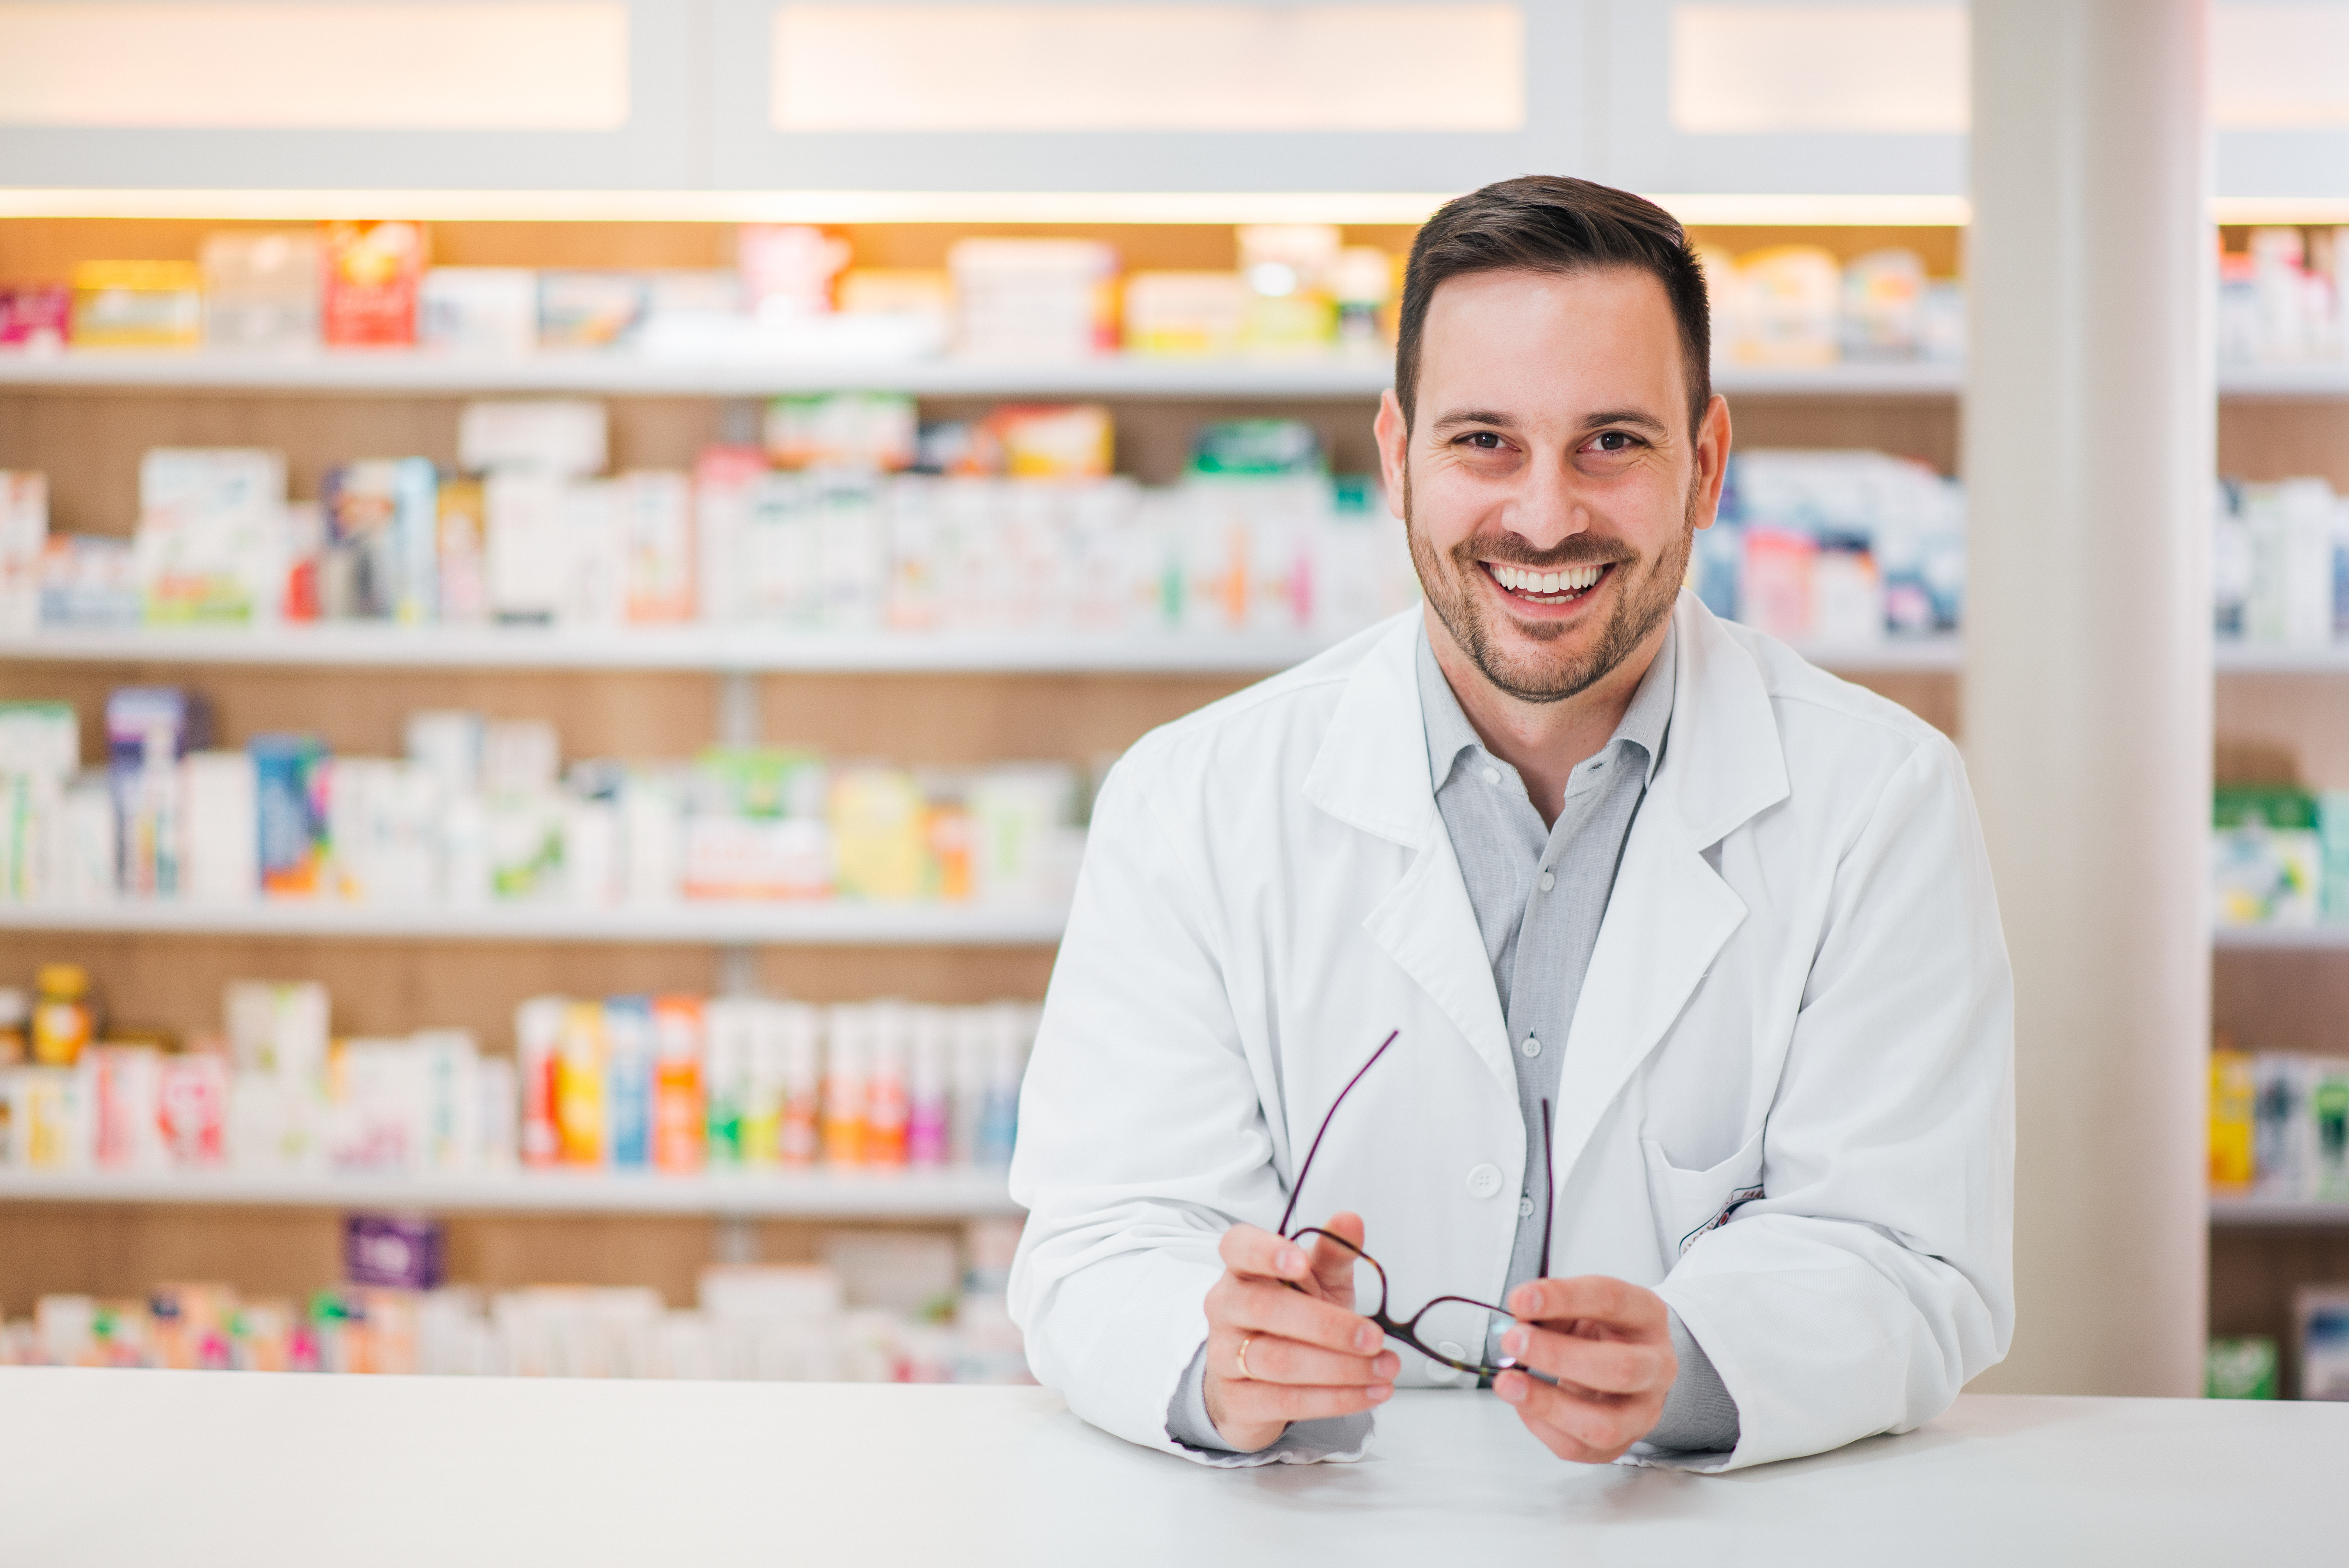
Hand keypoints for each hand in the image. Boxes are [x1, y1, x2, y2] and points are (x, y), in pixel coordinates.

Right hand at [1200, 1211, 1398, 1450]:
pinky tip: (1369, 1392)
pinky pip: (1287, 1401)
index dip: (1265, 1252)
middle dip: (1327, 1325)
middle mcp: (1227, 1307)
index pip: (1238, 1247)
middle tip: (1373, 1337)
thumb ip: (1333, 1251)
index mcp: (1243, 1269)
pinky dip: (1336, 1399)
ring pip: (1279, 1361)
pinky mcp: (1238, 1400)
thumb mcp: (1317, 1282)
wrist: (1257, 1381)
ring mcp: (1225, 1355)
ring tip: (1384, 1368)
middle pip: (1265, 1308)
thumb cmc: (1291, 1319)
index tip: (1300, 1262)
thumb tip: (1350, 1220)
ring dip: (1341, 1368)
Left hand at [1492, 1276, 1676, 1462]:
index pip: (1612, 1301)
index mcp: (1648, 1316)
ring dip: (1548, 1404)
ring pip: (1605, 1424)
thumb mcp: (1582, 1306)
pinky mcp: (1622, 1443)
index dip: (1564, 1298)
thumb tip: (1518, 1319)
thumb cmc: (1601, 1332)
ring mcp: (1644, 1411)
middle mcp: (1656, 1366)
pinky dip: (1543, 1426)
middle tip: (1513, 1341)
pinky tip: (1523, 1405)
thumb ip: (1552, 1309)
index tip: (1520, 1299)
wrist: (1629, 1366)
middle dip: (1558, 1356)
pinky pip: (1580, 1448)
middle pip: (1620, 1368)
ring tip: (1507, 1383)